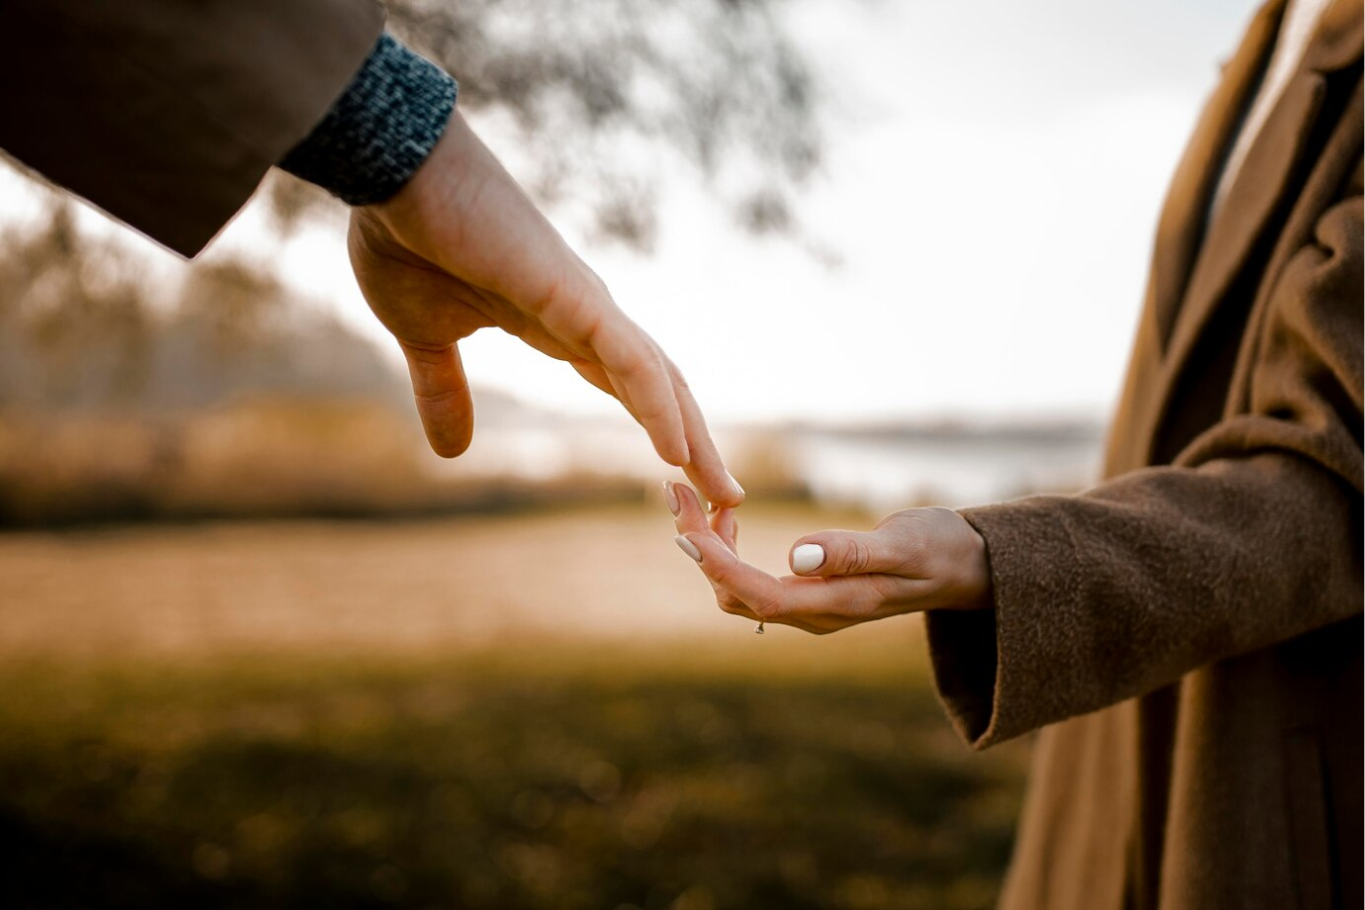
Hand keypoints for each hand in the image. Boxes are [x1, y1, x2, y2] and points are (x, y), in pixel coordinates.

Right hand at [348, 111, 743, 507]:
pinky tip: (677, 450)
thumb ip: (446, 390)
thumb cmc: (406, 237)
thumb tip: (452, 452)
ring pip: (657, 377)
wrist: (391, 169)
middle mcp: (586, 315)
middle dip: (696, 441)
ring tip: (722, 488)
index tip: (684, 477)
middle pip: (659, 386)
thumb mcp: (425, 338)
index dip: (660, 427)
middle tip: (728, 495)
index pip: (628, 385)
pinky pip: (628, 359)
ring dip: (693, 435)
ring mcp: (583, 303)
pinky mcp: (571, 293)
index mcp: (559, 325)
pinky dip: (655, 405)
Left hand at [666, 482, 991, 633]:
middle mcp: (815, 614)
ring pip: (739, 588)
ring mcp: (811, 607)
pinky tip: (727, 515)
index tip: (686, 529)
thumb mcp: (904, 544)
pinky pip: (753, 579)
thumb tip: (797, 556)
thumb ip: (853, 552)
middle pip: (735, 593)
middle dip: (700, 548)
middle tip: (676, 493)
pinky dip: (729, 548)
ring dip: (710, 548)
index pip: (758, 594)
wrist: (967, 566)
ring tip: (697, 500)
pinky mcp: (810, 592)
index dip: (717, 565)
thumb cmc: (941, 549)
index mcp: (835, 605)